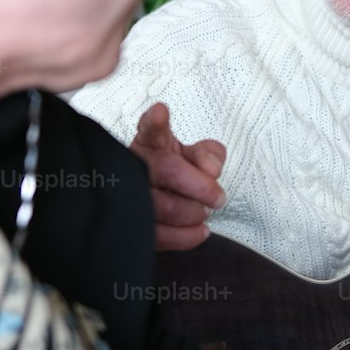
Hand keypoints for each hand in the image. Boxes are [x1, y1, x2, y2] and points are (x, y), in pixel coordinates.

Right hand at [131, 102, 226, 251]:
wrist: (161, 197)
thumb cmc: (179, 171)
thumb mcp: (198, 155)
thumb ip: (209, 155)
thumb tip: (211, 169)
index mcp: (151, 142)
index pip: (151, 128)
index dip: (155, 121)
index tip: (161, 112)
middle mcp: (137, 164)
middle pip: (166, 169)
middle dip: (200, 187)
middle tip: (219, 197)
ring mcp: (131, 195)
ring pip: (162, 206)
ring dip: (193, 213)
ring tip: (205, 212)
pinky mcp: (134, 225)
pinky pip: (159, 236)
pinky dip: (186, 237)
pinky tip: (201, 231)